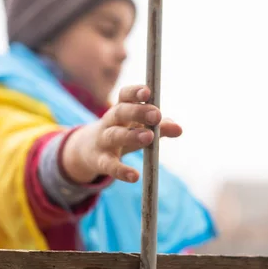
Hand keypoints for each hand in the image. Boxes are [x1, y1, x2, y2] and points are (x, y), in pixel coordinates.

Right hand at [61, 85, 182, 183]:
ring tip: (149, 137)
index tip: (148, 92)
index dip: (135, 92)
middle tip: (156, 115)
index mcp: (120, 109)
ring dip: (131, 135)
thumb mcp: (140, 129)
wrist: (88, 151)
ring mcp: (102, 140)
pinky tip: (134, 176)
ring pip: (114, 135)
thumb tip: (179, 129)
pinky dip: (121, 170)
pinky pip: (109, 165)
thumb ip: (160, 128)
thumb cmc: (123, 134)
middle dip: (138, 112)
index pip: (124, 95)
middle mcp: (109, 121)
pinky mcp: (99, 161)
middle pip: (120, 112)